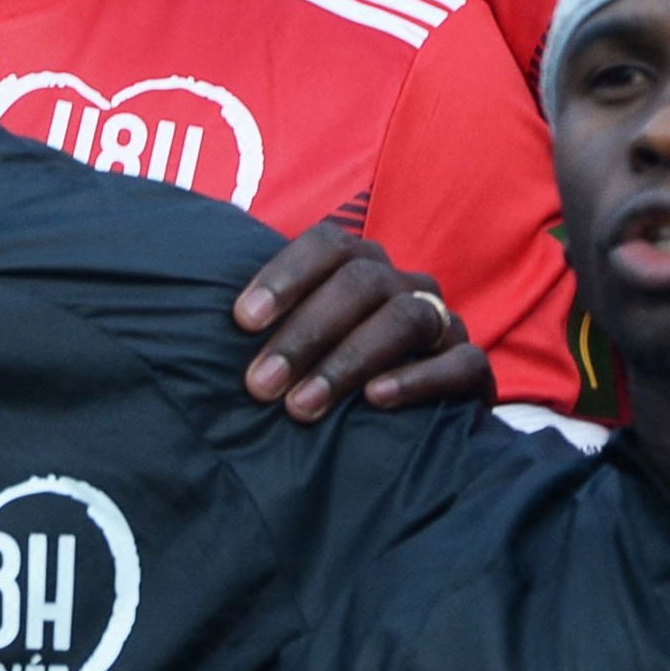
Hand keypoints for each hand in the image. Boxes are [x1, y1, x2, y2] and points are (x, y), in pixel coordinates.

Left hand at [233, 222, 490, 421]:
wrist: (412, 425)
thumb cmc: (336, 375)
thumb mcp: (303, 344)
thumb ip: (269, 327)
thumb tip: (196, 329)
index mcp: (363, 267)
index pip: (329, 244)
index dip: (285, 275)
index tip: (242, 321)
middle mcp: (404, 285)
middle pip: (362, 283)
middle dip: (306, 333)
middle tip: (260, 385)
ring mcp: (442, 324)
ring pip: (404, 318)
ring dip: (348, 360)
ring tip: (302, 406)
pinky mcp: (473, 370)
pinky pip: (460, 363)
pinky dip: (417, 379)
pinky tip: (377, 400)